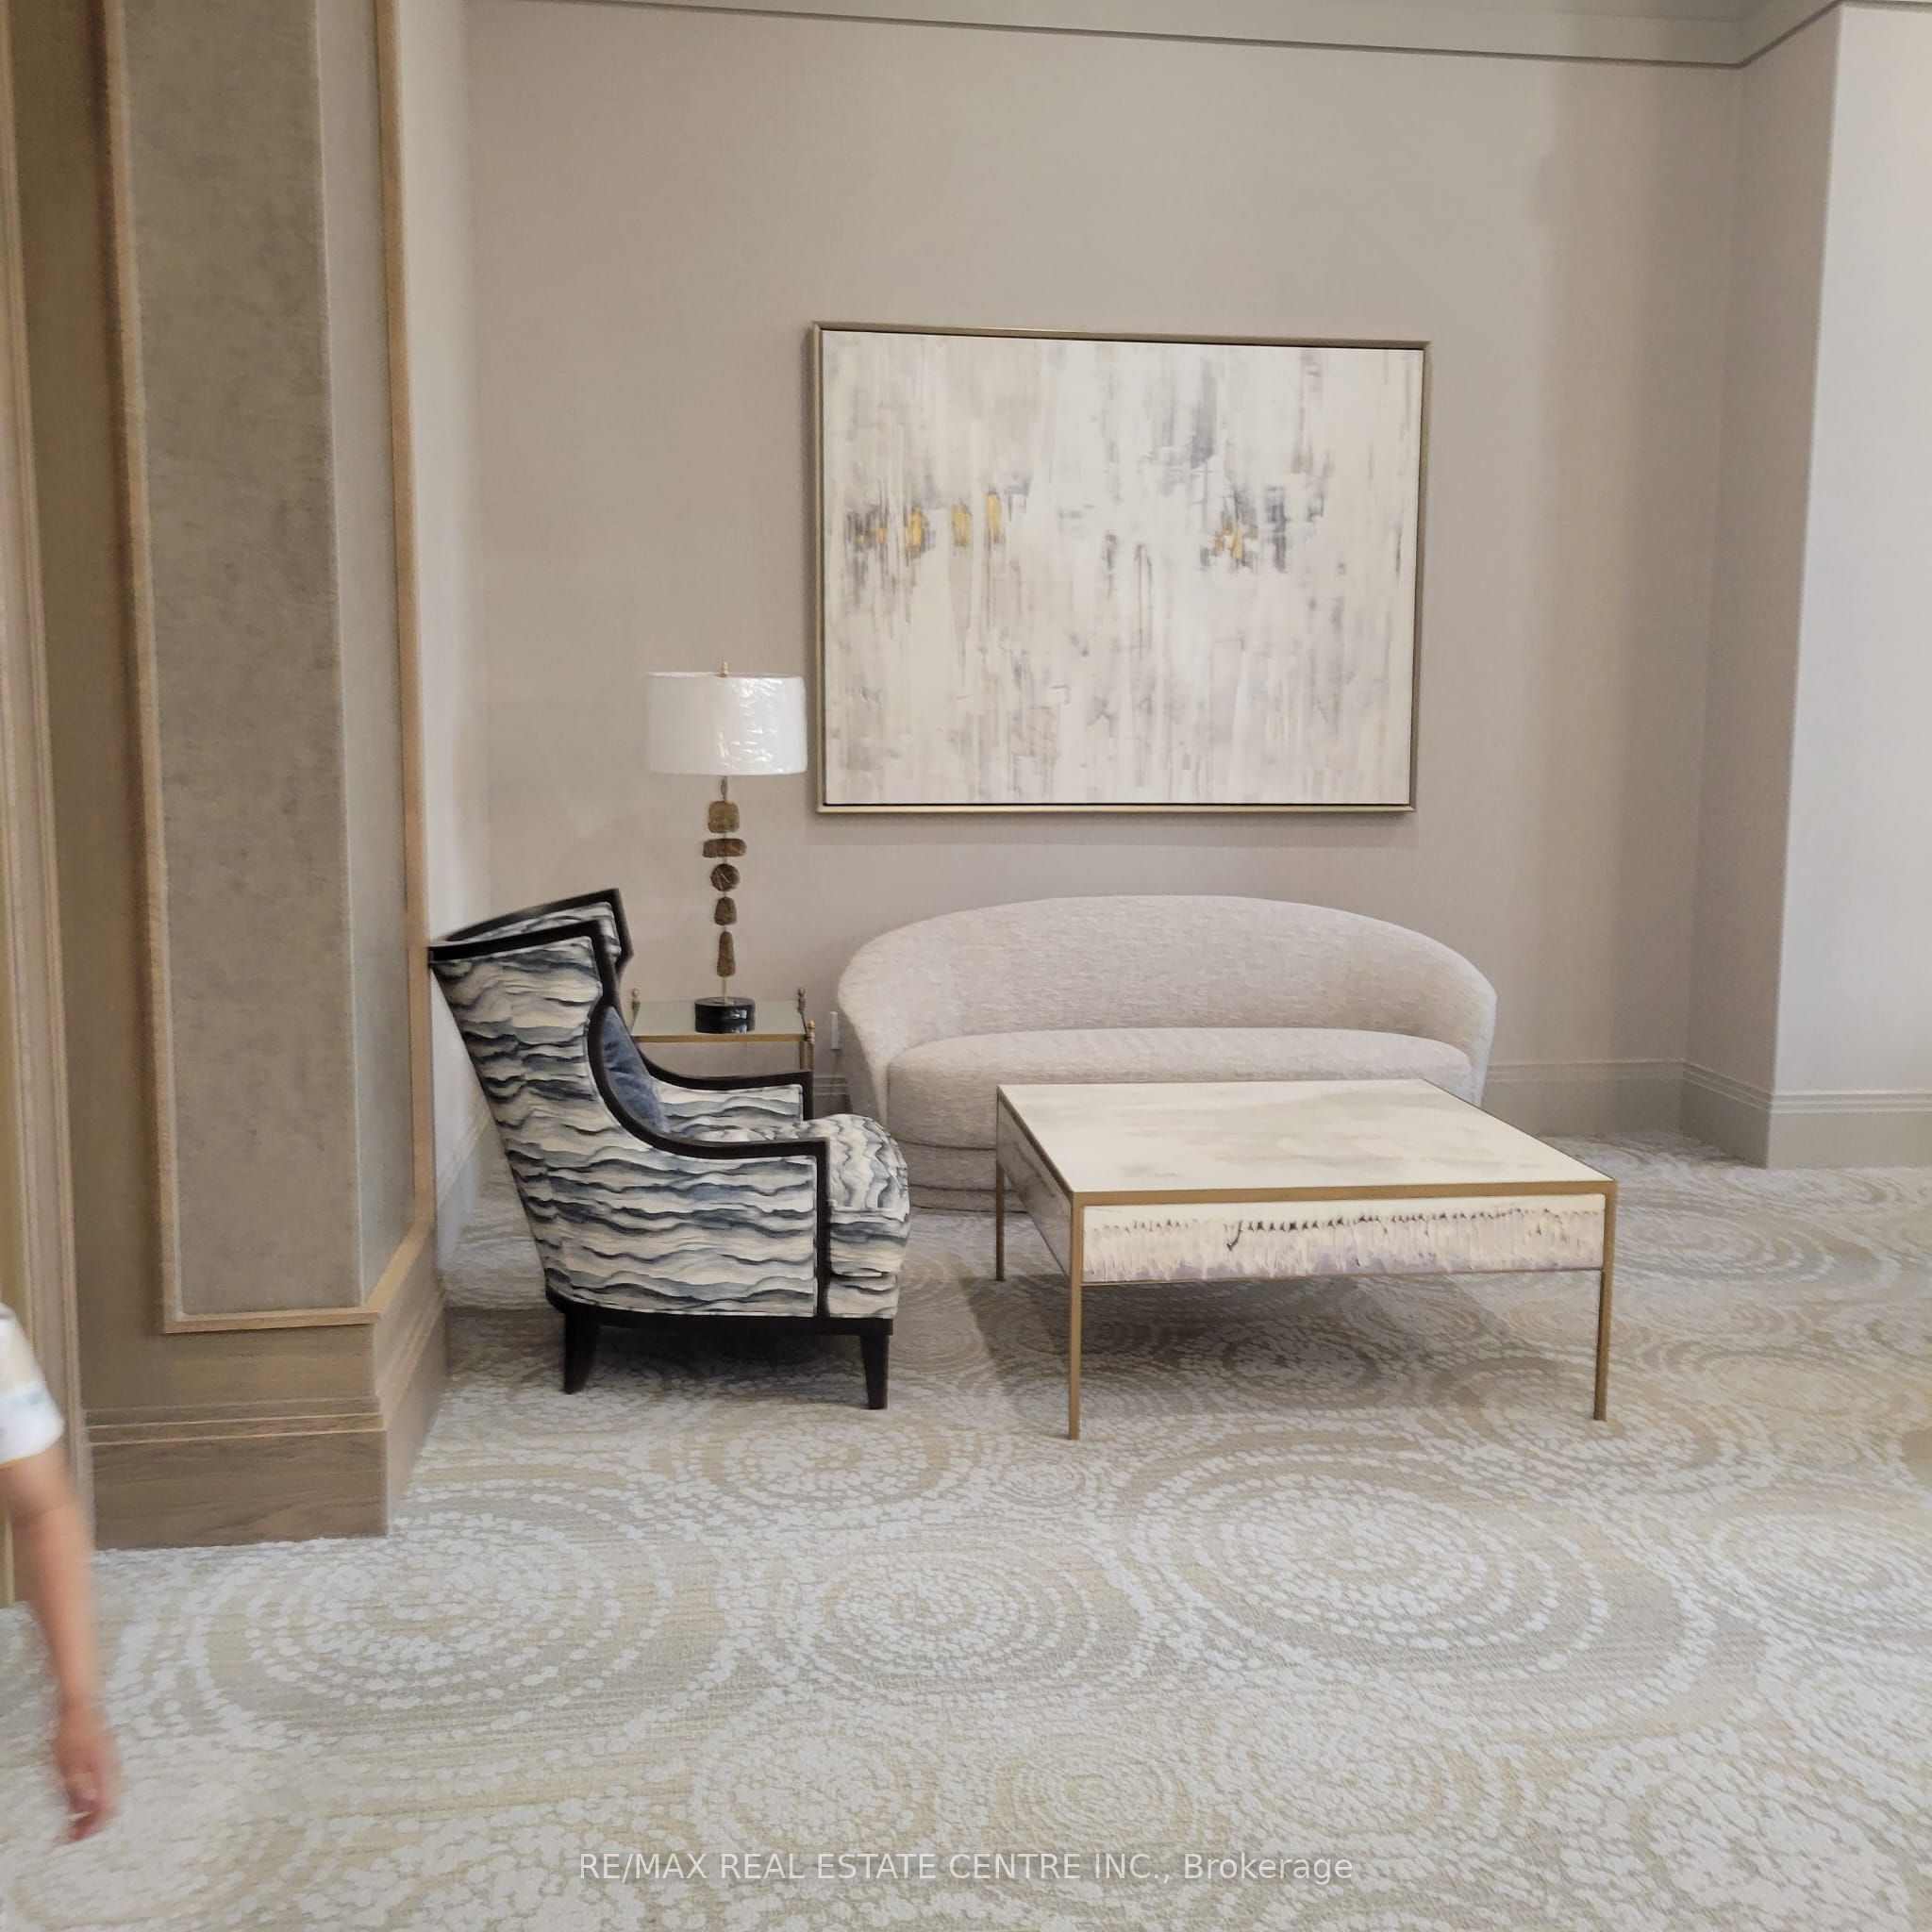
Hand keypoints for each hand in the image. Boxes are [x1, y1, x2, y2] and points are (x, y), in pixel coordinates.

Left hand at [52, 1696, 116, 1839]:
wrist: (83, 1704)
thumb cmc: (73, 1732)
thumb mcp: (68, 1763)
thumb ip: (77, 1788)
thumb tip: (84, 1810)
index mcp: (105, 1772)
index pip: (105, 1809)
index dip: (90, 1828)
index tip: (74, 1839)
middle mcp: (114, 1770)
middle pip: (111, 1806)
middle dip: (94, 1824)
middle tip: (74, 1833)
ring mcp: (113, 1763)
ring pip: (110, 1796)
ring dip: (94, 1812)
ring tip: (75, 1819)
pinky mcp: (108, 1759)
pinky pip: (106, 1786)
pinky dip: (95, 1799)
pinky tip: (80, 1799)